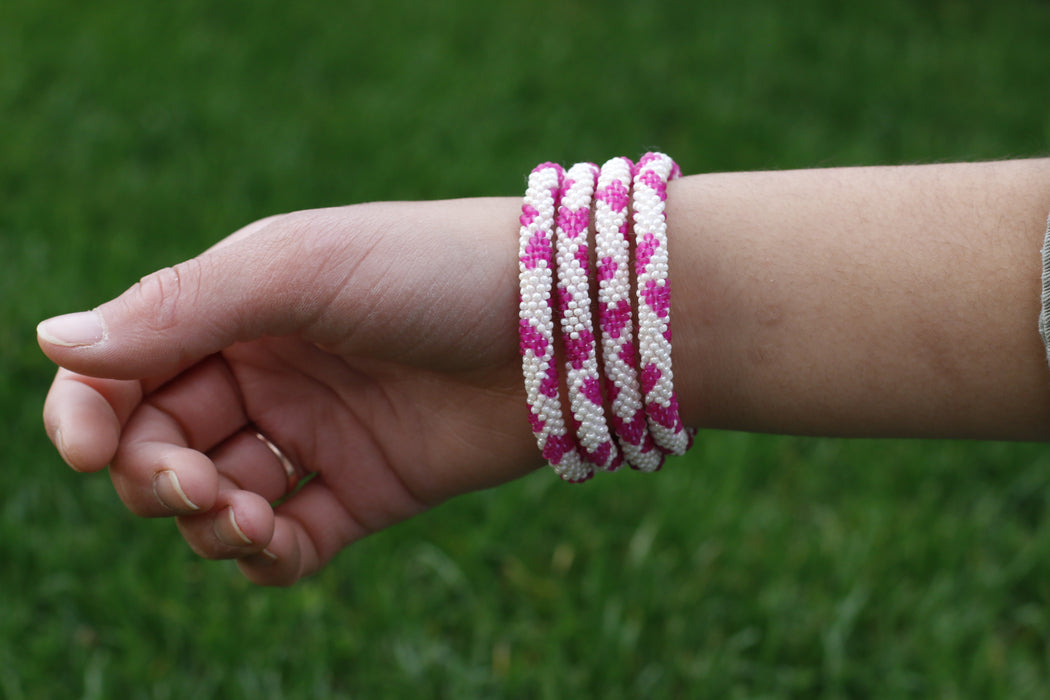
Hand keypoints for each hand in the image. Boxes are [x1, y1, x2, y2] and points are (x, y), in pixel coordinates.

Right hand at [38, 198, 541, 585]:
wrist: (557, 323)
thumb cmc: (428, 272)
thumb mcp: (298, 270)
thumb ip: (179, 309)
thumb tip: (54, 341)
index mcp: (237, 309)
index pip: (124, 369)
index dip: (90, 414)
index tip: (90, 449)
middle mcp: (268, 374)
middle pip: (161, 446)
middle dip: (155, 478)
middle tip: (196, 486)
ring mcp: (316, 436)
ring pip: (216, 504)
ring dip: (208, 523)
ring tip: (249, 516)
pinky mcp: (367, 490)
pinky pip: (289, 542)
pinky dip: (265, 556)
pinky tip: (276, 541)